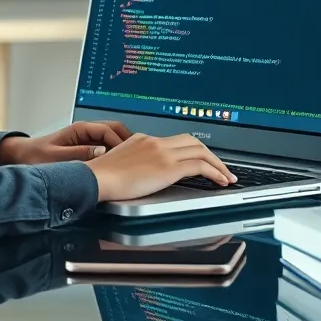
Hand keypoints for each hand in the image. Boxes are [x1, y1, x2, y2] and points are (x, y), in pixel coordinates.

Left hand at [0, 120, 132, 164]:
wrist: (22, 157)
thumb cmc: (36, 156)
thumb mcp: (57, 157)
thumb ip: (80, 154)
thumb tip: (102, 153)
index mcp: (80, 129)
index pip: (108, 130)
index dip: (120, 142)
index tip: (128, 155)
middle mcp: (85, 132)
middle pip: (115, 130)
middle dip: (127, 141)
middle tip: (137, 156)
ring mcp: (86, 139)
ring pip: (112, 138)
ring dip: (122, 147)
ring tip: (132, 161)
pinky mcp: (85, 148)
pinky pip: (105, 147)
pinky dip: (115, 154)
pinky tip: (119, 166)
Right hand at [85, 133, 236, 201]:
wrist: (95, 178)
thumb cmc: (100, 177)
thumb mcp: (119, 163)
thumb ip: (134, 163)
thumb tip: (142, 174)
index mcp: (144, 140)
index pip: (175, 141)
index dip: (192, 151)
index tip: (201, 160)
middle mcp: (155, 142)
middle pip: (193, 141)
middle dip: (210, 154)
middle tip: (220, 167)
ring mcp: (162, 153)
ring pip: (201, 151)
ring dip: (218, 164)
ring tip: (226, 176)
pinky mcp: (167, 167)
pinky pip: (200, 166)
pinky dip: (215, 172)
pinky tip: (220, 181)